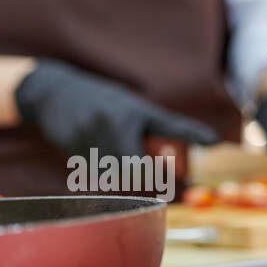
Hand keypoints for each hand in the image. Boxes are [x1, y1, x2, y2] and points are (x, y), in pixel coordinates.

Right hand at [13, 59, 219, 158]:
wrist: (53, 90)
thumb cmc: (97, 102)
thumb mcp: (126, 107)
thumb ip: (146, 133)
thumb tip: (159, 171)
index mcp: (135, 110)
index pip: (168, 122)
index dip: (190, 132)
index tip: (213, 140)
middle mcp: (117, 119)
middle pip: (136, 167)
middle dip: (139, 175)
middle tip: (140, 176)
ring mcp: (94, 131)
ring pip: (112, 172)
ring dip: (111, 171)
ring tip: (99, 147)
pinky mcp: (73, 141)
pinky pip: (90, 170)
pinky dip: (92, 167)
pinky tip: (83, 145)